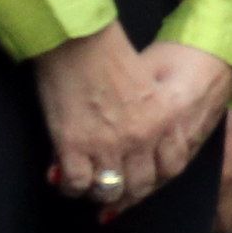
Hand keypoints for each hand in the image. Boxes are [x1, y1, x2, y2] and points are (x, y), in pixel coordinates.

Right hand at [34, 27, 231, 215]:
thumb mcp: (146, 86)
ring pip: (108, 190)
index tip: (140, 180)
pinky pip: (76, 183)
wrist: (79, 40)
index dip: (154, 179)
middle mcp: (141, 138)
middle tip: (110, 188)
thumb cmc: (110, 54)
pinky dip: (69, 185)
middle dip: (125, 192)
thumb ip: (151, 115)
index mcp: (164, 121)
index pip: (170, 168)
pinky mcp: (74, 146)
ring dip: (96, 191)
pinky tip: (61, 175)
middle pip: (139, 185)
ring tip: (85, 184)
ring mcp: (108, 145)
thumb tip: (140, 140)